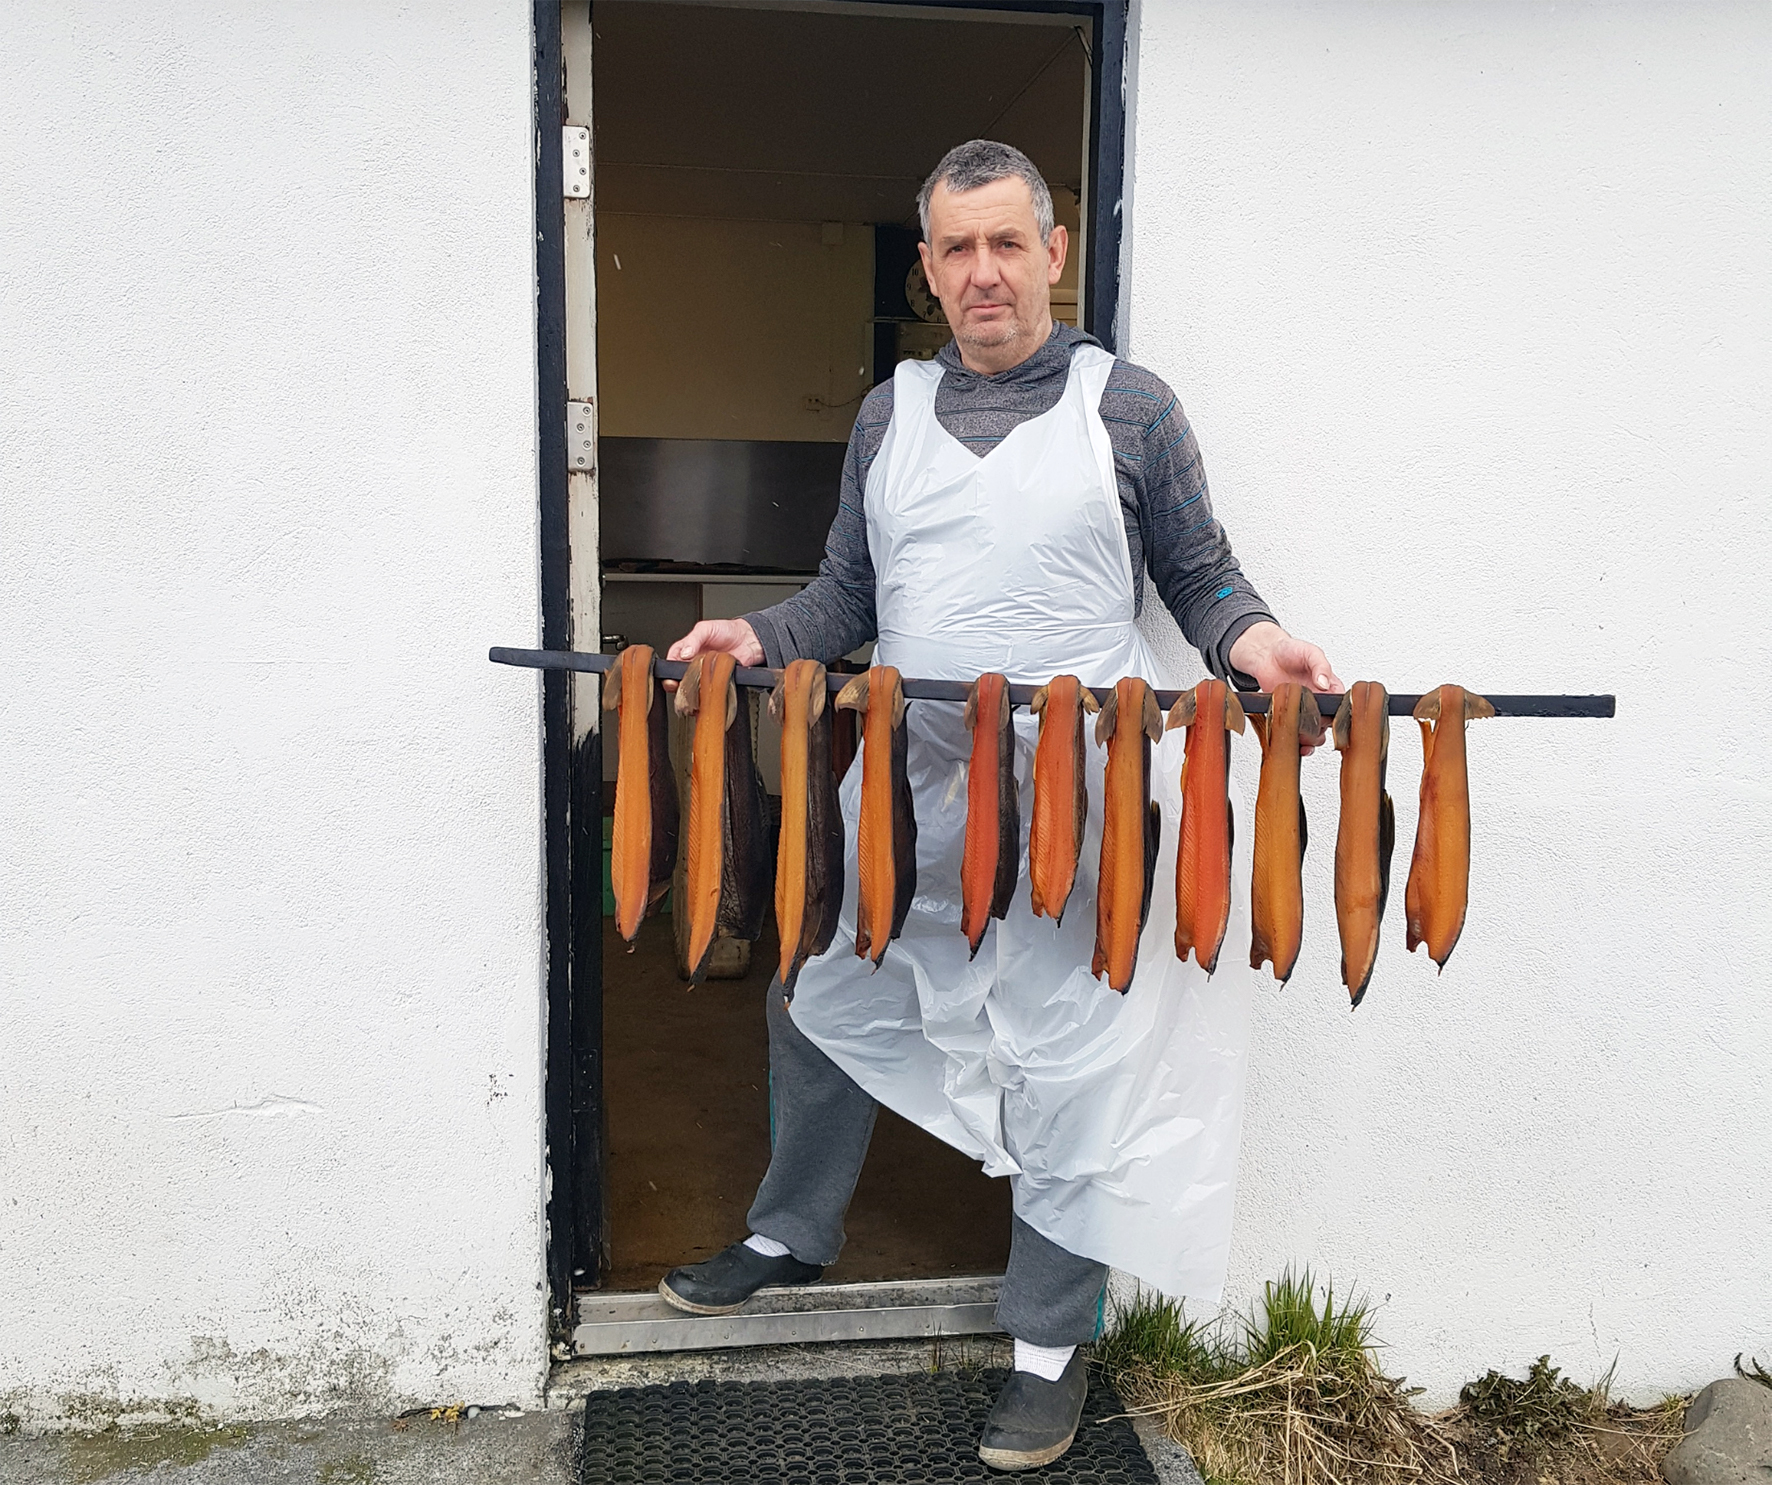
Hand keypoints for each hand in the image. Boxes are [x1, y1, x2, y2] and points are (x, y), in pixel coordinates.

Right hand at [663, 619, 763, 688]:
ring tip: (692, 687)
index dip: (668, 667)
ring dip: (690, 689)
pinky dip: (706, 693)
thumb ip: (693, 639)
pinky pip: (708, 691)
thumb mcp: (706, 628)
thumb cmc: (728, 631)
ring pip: (692, 686)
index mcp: (688, 649)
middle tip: (676, 684)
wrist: (749, 640)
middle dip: (675, 682)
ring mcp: (705, 674)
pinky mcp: (716, 682)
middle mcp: (694, 663)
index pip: (672, 659)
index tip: (669, 672)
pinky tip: (706, 691)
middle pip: (678, 676)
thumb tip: (684, 652)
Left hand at [1229, 622, 1342, 753]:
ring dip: (1312, 739)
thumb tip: (1324, 682)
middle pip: (1329, 723)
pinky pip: (1297, 734)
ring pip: (1315, 733)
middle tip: (1313, 727)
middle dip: (1322, 729)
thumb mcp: (1309, 652)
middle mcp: (1319, 700)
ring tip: (1305, 738)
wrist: (1266, 656)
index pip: (1340, 705)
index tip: (1329, 716)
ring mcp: (1304, 710)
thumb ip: (1320, 665)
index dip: (1337, 713)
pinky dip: (1299, 743)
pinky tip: (1298, 745)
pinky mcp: (1290, 716)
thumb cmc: (1290, 650)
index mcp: (1330, 686)